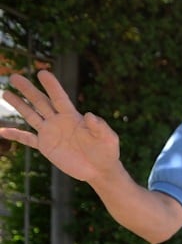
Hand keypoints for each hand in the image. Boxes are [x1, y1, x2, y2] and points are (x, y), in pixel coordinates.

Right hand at [1, 70, 121, 182]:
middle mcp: (59, 121)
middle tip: (14, 77)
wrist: (100, 170)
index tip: (42, 72)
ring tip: (6, 93)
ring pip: (31, 115)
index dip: (52, 86)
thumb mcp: (109, 139)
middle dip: (28, 90)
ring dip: (19, 105)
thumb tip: (91, 115)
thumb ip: (100, 127)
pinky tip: (2, 131)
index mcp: (73, 117)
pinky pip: (27, 139)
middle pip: (40, 102)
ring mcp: (51, 133)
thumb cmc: (108, 152)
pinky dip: (16, 135)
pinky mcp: (46, 146)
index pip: (60, 98)